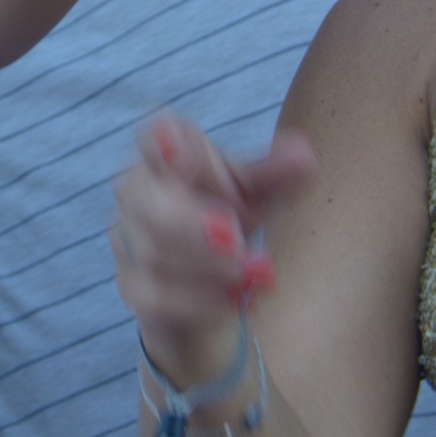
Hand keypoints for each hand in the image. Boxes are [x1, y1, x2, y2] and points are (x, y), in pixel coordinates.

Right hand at [112, 112, 314, 385]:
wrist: (208, 282)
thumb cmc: (227, 217)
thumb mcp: (256, 194)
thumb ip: (277, 174)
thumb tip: (307, 157)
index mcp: (168, 156)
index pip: (152, 137)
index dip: (160, 140)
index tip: (173, 142)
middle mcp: (139, 191)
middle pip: (141, 197)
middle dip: (187, 222)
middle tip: (235, 239)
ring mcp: (128, 239)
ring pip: (151, 251)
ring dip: (207, 266)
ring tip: (257, 274)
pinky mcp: (133, 285)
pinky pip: (153, 294)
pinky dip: (198, 300)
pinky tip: (235, 299)